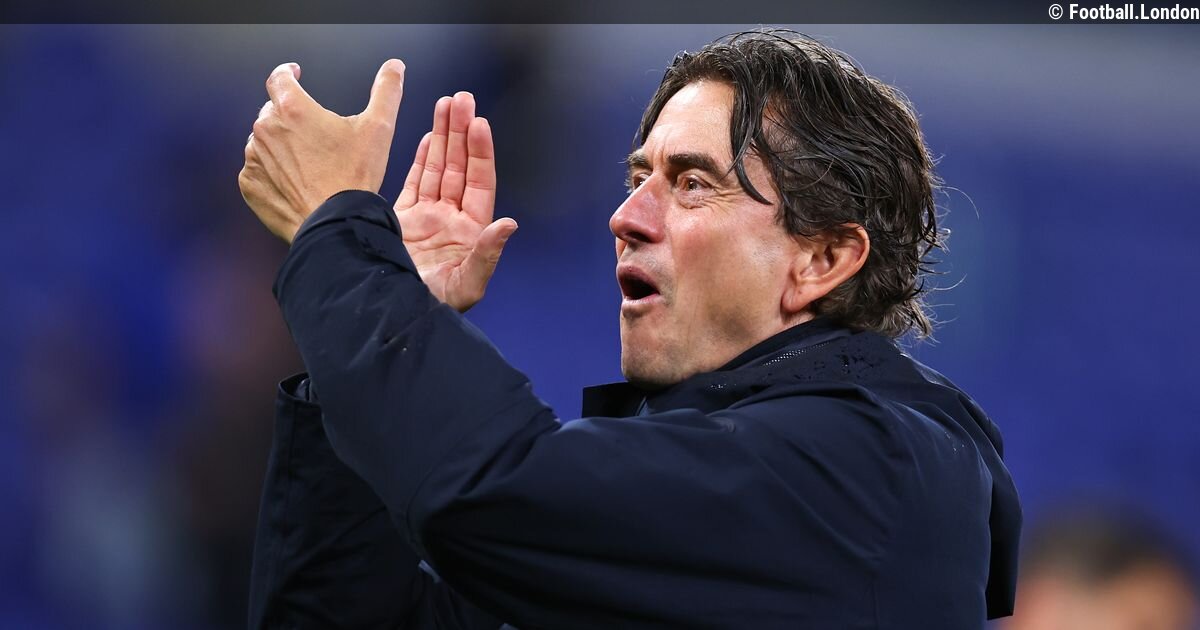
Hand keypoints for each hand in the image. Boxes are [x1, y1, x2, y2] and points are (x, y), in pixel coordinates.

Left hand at [240, 59, 404, 242]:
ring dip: (280, 146)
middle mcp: (266, 129)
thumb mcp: (378, 129)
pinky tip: (294, 182)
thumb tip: (394, 68)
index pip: (279, 78)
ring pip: (264, 141)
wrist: (335, 223)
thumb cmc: (353, 178)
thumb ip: (386, 91)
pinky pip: (256, 169)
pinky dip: (271, 172)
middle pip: (273, 111)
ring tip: (307, 164)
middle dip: (290, 117)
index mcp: (293, 109)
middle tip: (314, 136)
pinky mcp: (250, 184)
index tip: (294, 75)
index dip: (288, 73)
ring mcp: (255, 157)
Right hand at [395, 92, 517, 312]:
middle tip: (461, 98)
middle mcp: (451, 220)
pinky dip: (421, 160)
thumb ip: (487, 253)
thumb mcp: (466, 285)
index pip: (479, 181)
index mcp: (470, 231)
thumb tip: (509, 223)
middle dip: (460, 132)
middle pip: (459, 167)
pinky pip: (414, 183)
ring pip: (437, 169)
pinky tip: (429, 137)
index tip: (478, 123)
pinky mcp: (401, 221)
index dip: (480, 152)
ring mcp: (426, 219)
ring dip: (442, 137)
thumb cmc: (434, 309)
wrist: (392, 318)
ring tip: (445, 104)